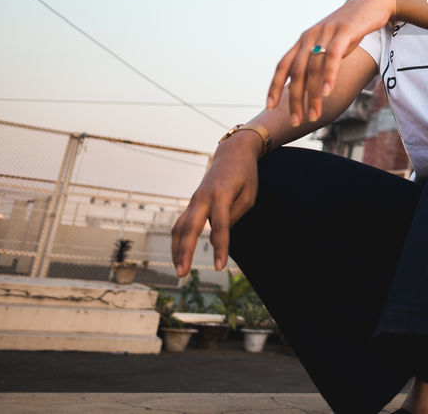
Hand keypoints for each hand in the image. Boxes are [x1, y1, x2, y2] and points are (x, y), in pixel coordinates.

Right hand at [171, 130, 260, 276]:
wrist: (233, 153)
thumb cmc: (245, 175)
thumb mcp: (250, 195)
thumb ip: (235, 216)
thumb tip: (220, 235)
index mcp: (222, 195)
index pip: (220, 227)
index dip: (220, 248)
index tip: (219, 267)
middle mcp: (203, 197)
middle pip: (190, 228)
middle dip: (185, 252)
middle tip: (182, 274)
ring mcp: (195, 199)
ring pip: (180, 227)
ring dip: (177, 249)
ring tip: (179, 270)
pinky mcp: (192, 202)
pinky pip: (181, 223)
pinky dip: (179, 240)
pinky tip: (179, 254)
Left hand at [268, 0, 394, 124]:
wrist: (374, 2)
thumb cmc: (353, 27)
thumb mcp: (331, 43)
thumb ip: (318, 58)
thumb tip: (308, 82)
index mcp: (304, 40)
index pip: (283, 65)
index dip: (275, 86)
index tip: (270, 106)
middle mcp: (311, 36)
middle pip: (297, 72)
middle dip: (295, 99)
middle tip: (297, 120)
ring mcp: (326, 33)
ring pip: (314, 69)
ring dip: (313, 95)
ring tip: (314, 115)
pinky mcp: (344, 31)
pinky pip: (333, 57)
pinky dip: (329, 76)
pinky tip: (328, 93)